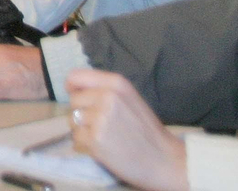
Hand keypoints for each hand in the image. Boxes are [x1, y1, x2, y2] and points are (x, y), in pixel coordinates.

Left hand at [64, 68, 188, 190]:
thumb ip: (103, 89)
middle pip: (74, 100)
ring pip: (73, 120)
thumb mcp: (129, 98)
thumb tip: (72, 88)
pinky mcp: (95, 139)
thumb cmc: (147, 130)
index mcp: (117, 84)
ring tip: (105, 136)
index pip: (75, 77)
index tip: (77, 96)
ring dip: (84, 130)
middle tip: (102, 124)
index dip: (72, 88)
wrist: (165, 160)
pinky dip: (86, 145)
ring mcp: (100, 118)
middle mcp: (107, 96)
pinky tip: (103, 147)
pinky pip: (76, 138)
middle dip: (82, 112)